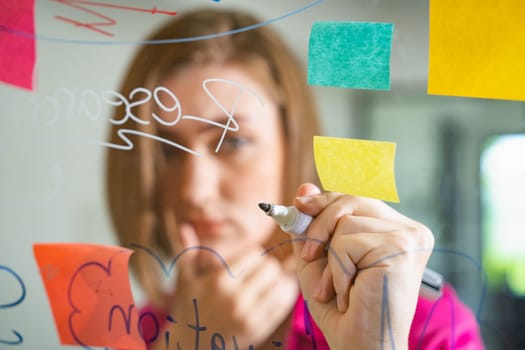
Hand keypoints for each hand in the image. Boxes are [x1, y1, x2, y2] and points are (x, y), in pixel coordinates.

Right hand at [155, 222, 297, 349]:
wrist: (191, 347)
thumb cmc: (188, 307)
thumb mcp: (185, 280)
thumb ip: (188, 251)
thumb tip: (184, 227)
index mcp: (219, 281)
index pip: (256, 254)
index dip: (255, 255)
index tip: (250, 261)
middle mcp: (236, 298)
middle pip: (271, 267)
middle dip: (267, 266)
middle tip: (260, 272)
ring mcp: (249, 315)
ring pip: (282, 285)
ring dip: (278, 280)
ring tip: (268, 282)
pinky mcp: (259, 329)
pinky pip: (283, 304)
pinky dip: (284, 295)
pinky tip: (275, 293)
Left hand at [292, 183, 433, 349]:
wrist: (361, 346)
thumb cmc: (343, 308)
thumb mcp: (320, 259)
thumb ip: (313, 225)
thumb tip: (305, 186)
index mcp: (398, 230)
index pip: (359, 199)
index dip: (326, 200)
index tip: (300, 205)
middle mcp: (410, 230)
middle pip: (352, 200)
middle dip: (319, 225)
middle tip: (307, 256)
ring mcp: (409, 237)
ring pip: (345, 222)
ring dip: (329, 261)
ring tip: (336, 289)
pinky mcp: (401, 248)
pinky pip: (346, 243)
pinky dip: (337, 272)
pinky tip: (349, 295)